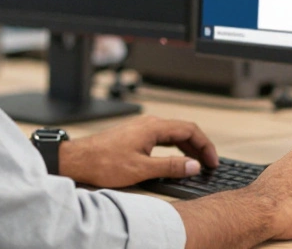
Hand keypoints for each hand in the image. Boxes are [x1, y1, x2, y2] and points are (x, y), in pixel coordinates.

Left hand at [59, 115, 219, 187]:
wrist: (78, 159)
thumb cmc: (104, 163)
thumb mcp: (142, 169)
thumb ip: (170, 167)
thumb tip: (193, 165)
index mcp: (153, 127)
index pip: (189, 130)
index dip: (205, 145)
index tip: (213, 161)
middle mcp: (149, 123)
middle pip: (183, 130)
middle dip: (199, 146)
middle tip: (209, 164)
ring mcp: (141, 128)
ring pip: (172, 134)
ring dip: (187, 147)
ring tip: (196, 163)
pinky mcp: (135, 135)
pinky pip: (162, 137)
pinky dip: (175, 147)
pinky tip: (176, 159)